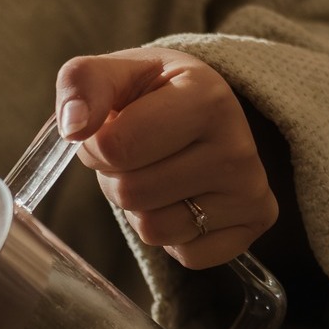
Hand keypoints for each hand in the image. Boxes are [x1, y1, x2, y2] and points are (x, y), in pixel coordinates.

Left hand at [55, 49, 277, 267]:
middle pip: (131, 193)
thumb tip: (73, 126)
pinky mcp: (255, 223)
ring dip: (140, 209)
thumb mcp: (117, 73)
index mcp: (206, 97)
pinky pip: (185, 255)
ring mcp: (251, 189)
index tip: (112, 129)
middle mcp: (238, 146)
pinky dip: (172, 236)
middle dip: (117, 178)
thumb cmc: (156, 94)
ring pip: (154, 230)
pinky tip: (184, 198)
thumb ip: (82, 84)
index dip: (96, 146)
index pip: (116, 148)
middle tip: (136, 155)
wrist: (206, 110)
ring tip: (158, 173)